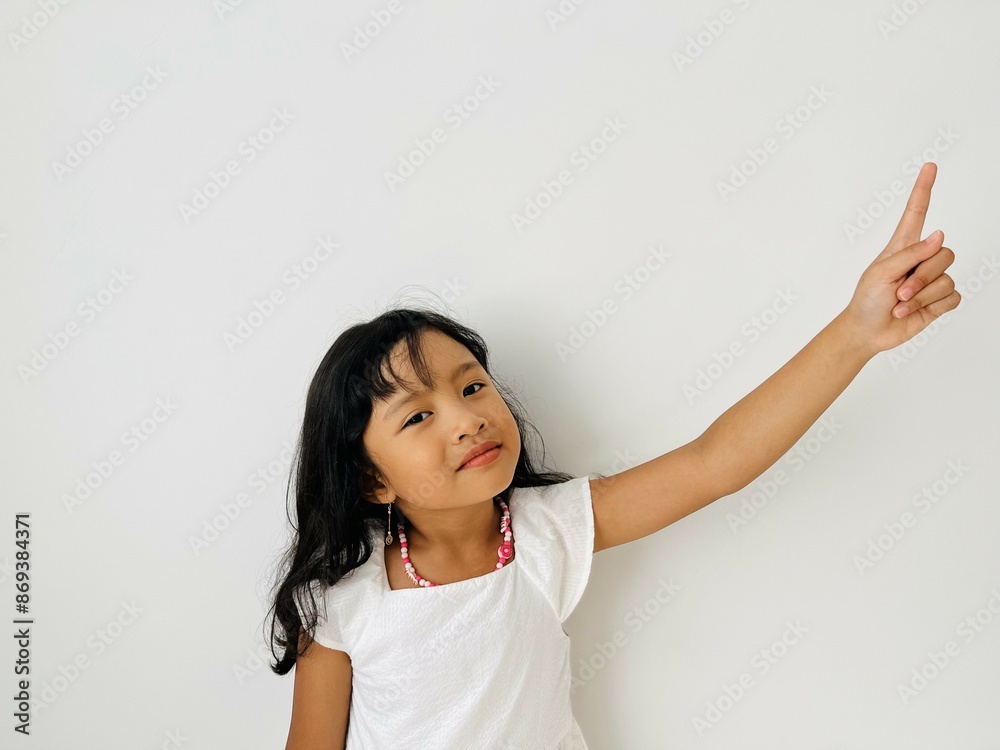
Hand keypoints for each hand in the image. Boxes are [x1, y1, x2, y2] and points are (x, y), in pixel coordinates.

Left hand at [840, 162, 961, 356]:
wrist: (867, 331)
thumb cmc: (867, 299)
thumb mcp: (881, 273)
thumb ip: (911, 254)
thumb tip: (940, 236)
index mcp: (902, 247)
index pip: (916, 213)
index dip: (924, 189)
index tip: (930, 167)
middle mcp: (920, 259)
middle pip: (944, 253)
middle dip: (921, 277)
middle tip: (897, 292)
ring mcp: (931, 279)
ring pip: (946, 278)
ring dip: (921, 296)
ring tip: (899, 303)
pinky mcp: (939, 300)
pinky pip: (952, 297)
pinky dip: (931, 307)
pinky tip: (913, 312)